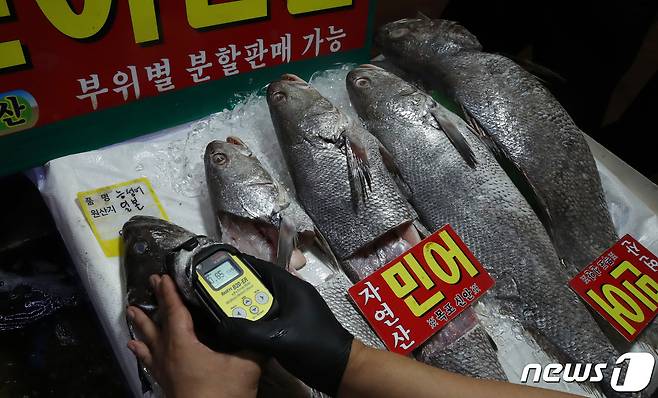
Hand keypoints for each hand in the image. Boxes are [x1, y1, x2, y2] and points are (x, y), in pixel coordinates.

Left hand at [127, 274, 262, 397]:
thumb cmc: (223, 394)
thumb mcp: (246, 365)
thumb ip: (254, 342)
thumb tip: (264, 325)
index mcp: (183, 345)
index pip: (174, 312)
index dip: (170, 293)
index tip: (163, 276)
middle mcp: (168, 355)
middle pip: (158, 323)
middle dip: (156, 301)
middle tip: (150, 282)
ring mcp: (164, 370)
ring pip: (148, 341)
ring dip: (141, 324)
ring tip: (131, 311)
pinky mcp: (166, 383)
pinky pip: (148, 360)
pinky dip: (141, 350)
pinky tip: (135, 347)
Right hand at [220, 255, 353, 395]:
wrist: (339, 369)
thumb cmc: (314, 346)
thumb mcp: (279, 338)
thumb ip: (249, 331)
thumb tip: (220, 326)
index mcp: (292, 287)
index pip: (262, 267)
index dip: (240, 266)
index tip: (218, 268)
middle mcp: (291, 294)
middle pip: (259, 285)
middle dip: (237, 288)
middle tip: (212, 293)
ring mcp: (290, 311)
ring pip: (261, 302)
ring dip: (243, 306)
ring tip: (219, 309)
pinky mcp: (289, 326)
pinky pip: (266, 317)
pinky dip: (252, 320)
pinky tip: (236, 327)